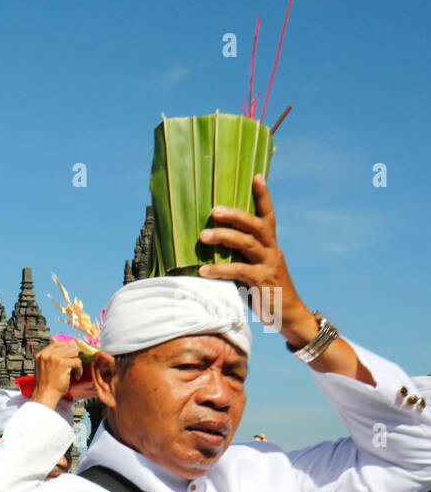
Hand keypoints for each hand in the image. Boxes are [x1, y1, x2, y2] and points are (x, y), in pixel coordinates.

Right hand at [30, 340, 81, 407]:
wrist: (44, 395)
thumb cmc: (45, 385)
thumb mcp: (43, 367)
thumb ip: (50, 359)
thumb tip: (66, 350)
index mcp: (41, 354)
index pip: (58, 343)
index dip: (67, 348)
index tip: (71, 356)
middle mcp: (47, 354)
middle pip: (68, 347)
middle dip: (73, 356)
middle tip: (73, 366)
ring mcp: (55, 358)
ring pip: (74, 353)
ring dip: (77, 362)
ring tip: (75, 371)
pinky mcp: (62, 364)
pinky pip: (77, 362)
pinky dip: (79, 370)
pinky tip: (76, 376)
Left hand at [198, 174, 313, 342]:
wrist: (289, 315)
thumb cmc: (266, 290)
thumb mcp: (256, 268)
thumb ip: (242, 255)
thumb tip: (216, 244)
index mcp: (271, 244)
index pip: (268, 215)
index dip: (263, 196)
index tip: (256, 176)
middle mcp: (272, 250)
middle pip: (255, 226)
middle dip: (235, 215)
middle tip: (214, 209)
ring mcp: (268, 265)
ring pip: (247, 244)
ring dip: (224, 237)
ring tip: (203, 236)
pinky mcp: (262, 282)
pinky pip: (240, 272)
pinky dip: (220, 270)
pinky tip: (203, 270)